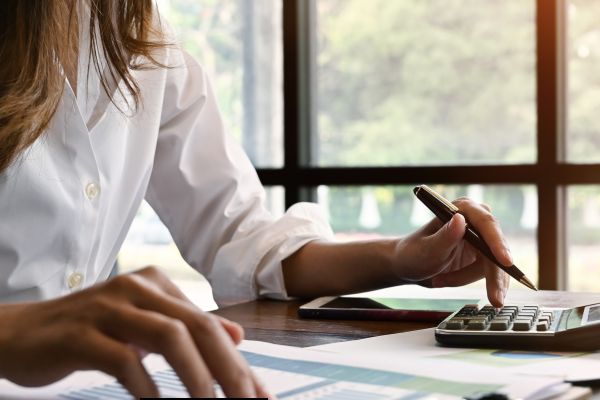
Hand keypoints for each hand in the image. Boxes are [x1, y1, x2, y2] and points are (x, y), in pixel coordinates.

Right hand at [0, 267, 271, 397]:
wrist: (19, 332)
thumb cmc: (89, 331)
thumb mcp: (143, 324)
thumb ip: (187, 327)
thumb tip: (236, 336)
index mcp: (155, 285)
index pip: (208, 324)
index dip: (237, 361)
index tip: (259, 394)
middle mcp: (136, 288)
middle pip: (197, 327)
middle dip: (229, 369)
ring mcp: (107, 308)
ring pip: (168, 336)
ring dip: (196, 377)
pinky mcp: (80, 334)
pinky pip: (123, 359)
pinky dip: (146, 386)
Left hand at [393, 197, 511, 306]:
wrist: (408, 266)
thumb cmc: (413, 254)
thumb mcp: (426, 249)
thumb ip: (444, 237)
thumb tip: (460, 220)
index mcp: (461, 209)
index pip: (486, 223)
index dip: (497, 242)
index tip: (505, 262)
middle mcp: (475, 220)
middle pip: (496, 248)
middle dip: (493, 275)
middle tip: (495, 299)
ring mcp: (481, 238)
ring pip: (493, 265)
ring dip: (466, 278)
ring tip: (439, 280)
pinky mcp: (482, 255)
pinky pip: (488, 273)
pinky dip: (467, 280)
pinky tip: (445, 281)